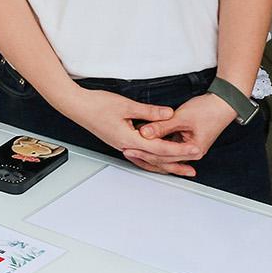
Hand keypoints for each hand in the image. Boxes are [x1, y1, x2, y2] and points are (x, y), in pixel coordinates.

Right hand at [56, 87, 184, 165]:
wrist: (77, 106)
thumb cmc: (97, 105)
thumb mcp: (126, 105)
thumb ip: (150, 112)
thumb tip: (169, 114)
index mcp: (130, 139)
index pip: (160, 148)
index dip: (180, 150)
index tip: (194, 150)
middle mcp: (127, 146)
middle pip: (157, 159)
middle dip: (177, 163)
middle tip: (193, 166)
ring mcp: (123, 145)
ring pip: (149, 159)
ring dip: (166, 163)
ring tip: (181, 167)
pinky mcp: (120, 141)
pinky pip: (142, 154)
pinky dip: (153, 157)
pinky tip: (159, 156)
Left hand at [124, 93, 238, 177]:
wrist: (224, 104)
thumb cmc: (209, 110)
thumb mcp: (182, 117)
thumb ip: (162, 126)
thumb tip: (145, 132)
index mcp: (193, 150)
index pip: (163, 156)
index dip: (144, 152)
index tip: (130, 148)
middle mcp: (191, 153)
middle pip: (163, 158)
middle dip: (144, 155)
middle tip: (126, 150)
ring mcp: (189, 148)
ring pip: (164, 154)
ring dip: (149, 151)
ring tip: (131, 148)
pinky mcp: (186, 142)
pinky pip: (168, 147)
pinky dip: (157, 145)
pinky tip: (145, 143)